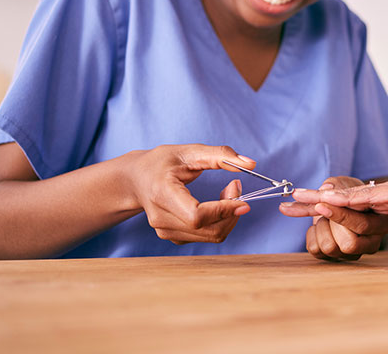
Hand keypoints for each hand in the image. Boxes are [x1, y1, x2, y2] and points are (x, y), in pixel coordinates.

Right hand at [124, 144, 253, 244]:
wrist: (135, 180)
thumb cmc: (161, 162)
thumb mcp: (189, 151)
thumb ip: (221, 155)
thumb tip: (251, 163)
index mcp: (163, 194)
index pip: (197, 216)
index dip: (224, 210)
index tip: (243, 198)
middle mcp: (161, 218)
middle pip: (209, 229)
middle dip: (232, 211)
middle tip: (236, 185)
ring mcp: (165, 231)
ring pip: (212, 235)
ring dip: (229, 216)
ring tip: (228, 192)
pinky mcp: (173, 237)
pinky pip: (207, 236)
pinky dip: (221, 222)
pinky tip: (217, 204)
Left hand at [280, 176, 387, 260]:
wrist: (339, 203)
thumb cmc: (348, 193)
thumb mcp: (346, 184)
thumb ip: (338, 184)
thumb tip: (326, 187)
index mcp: (380, 225)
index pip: (362, 226)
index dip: (340, 215)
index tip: (320, 204)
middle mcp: (370, 244)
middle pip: (349, 244)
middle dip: (331, 224)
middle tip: (325, 209)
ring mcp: (352, 254)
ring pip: (330, 248)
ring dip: (321, 227)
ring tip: (326, 217)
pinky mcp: (335, 258)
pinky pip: (316, 250)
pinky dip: (311, 234)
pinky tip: (320, 226)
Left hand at [290, 171, 387, 227]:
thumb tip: (386, 219)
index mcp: (387, 201)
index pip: (349, 203)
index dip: (324, 205)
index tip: (301, 208)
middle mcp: (385, 193)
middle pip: (342, 197)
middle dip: (312, 200)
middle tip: (285, 201)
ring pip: (350, 195)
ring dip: (322, 197)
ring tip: (296, 197)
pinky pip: (370, 198)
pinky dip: (348, 198)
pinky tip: (329, 198)